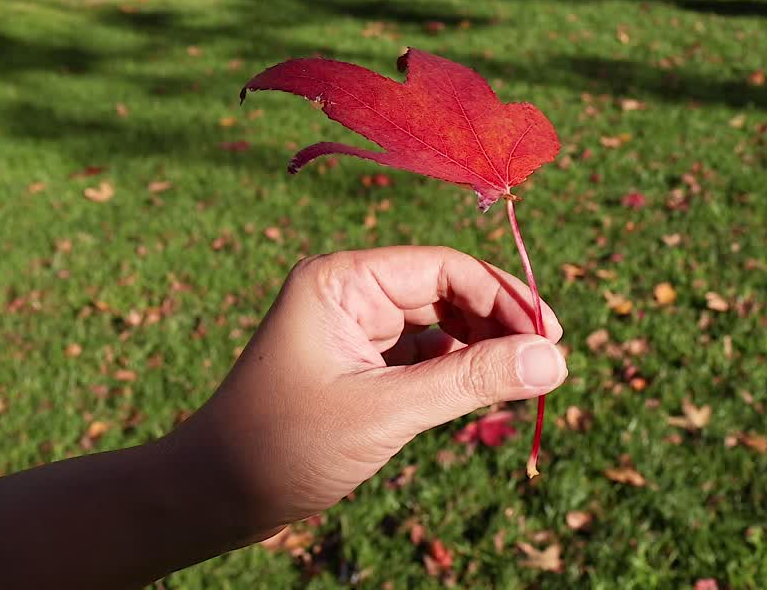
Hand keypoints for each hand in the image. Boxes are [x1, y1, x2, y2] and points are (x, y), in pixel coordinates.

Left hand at [170, 245, 565, 537]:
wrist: (212, 497)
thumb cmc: (283, 446)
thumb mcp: (385, 412)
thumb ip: (470, 381)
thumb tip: (554, 361)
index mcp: (342, 280)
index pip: (444, 269)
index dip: (504, 298)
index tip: (552, 338)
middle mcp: (349, 293)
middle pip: (448, 292)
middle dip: (499, 325)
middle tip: (549, 364)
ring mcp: (354, 329)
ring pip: (440, 325)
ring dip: (482, 350)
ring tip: (523, 382)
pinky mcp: (359, 365)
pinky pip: (423, 356)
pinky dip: (456, 373)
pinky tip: (484, 393)